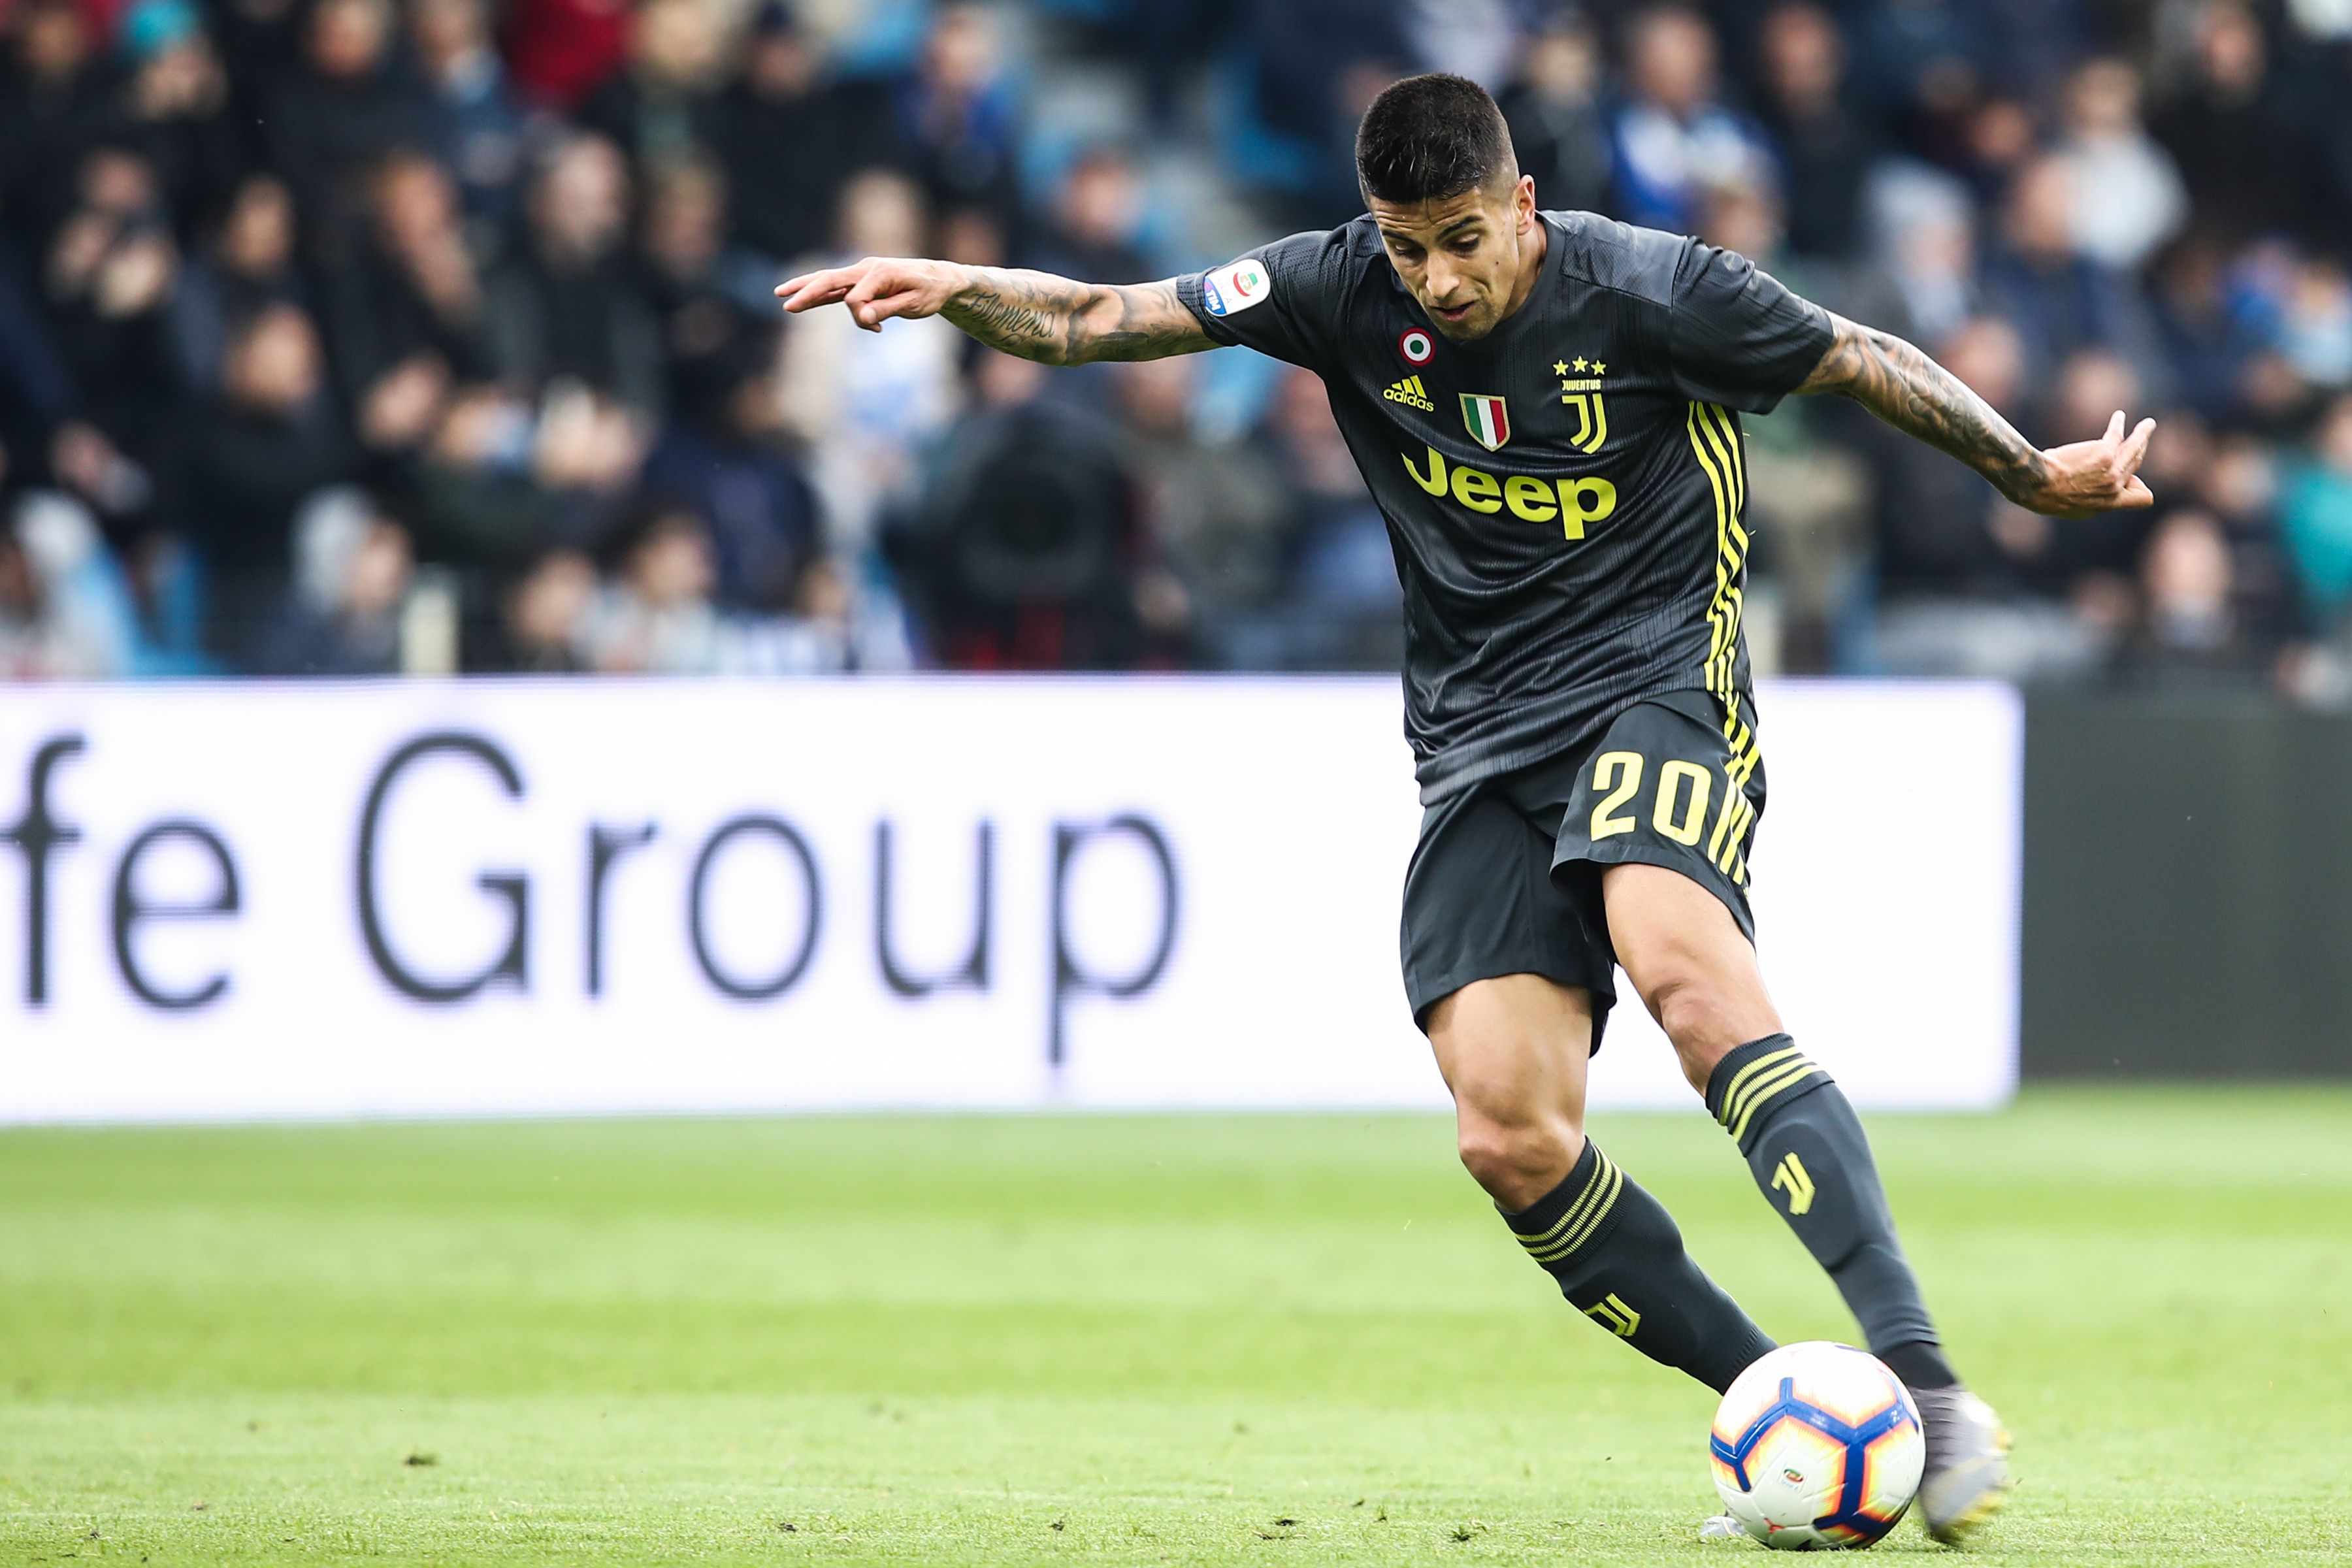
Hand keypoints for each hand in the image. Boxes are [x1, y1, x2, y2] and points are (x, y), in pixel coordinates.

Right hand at [774, 257, 963, 332]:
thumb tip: (864, 318)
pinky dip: (818, 292)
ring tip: (779, 294)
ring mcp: (861, 273)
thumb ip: (888, 309)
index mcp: (879, 272)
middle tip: (786, 303)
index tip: (879, 328)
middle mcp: (866, 268)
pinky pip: (834, 287)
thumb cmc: (930, 292)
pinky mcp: (860, 281)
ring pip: (827, 280)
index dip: (862, 316)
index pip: (856, 297)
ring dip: (804, 288)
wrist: (938, 279)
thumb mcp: (914, 304)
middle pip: (829, 279)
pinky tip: (799, 298)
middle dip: (807, 292)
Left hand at [2024, 410, 2156, 517]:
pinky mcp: (2104, 453)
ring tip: (2148, 425)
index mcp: (2109, 503)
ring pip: (2135, 449)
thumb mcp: (2073, 507)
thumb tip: (2093, 493)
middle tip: (2143, 438)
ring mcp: (2112, 470)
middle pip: (2136, 466)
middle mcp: (2114, 487)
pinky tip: (2118, 416)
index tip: (2129, 478)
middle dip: (2141, 451)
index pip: (2142, 498)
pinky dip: (2118, 424)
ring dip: (2143, 435)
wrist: (2038, 486)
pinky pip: (2116, 435)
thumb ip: (2090, 499)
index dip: (2137, 486)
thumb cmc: (2047, 496)